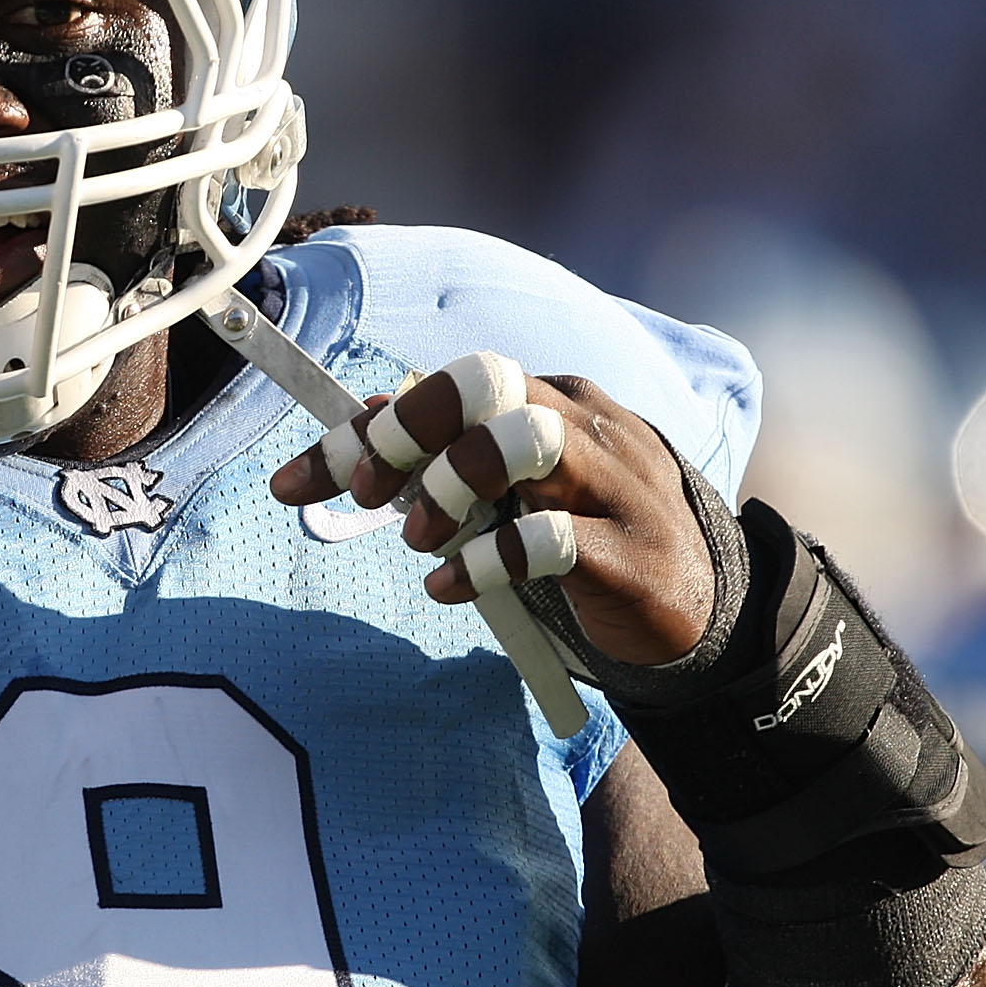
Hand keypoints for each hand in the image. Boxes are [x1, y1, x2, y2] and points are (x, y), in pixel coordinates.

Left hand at [267, 362, 714, 666]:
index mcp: (548, 397)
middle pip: (486, 384)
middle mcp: (582, 423)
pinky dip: (485, 563)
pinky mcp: (629, 550)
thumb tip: (359, 420)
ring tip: (419, 539)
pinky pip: (550, 540)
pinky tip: (448, 586)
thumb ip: (442, 451)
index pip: (446, 383)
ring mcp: (613, 482)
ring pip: (525, 439)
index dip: (363, 430)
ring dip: (452, 486)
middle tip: (371, 495)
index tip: (292, 484)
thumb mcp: (510, 486)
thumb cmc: (584, 532)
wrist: (694, 603)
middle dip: (408, 432)